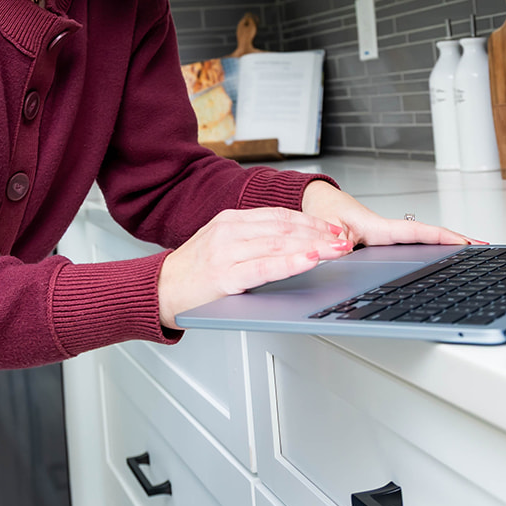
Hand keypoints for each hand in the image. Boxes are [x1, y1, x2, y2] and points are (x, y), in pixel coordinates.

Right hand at [158, 208, 353, 328]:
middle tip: (344, 240)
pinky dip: (289, 263)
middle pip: (284, 228)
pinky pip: (263, 267)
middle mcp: (229, 231)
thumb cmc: (194, 272)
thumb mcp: (221, 243)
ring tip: (336, 250)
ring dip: (313, 246)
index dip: (311, 221)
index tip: (334, 229)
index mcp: (230, 220)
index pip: (279, 216)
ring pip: (278, 244)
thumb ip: (252, 238)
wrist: (161, 290)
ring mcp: (226, 252)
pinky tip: (308, 261)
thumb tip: (292, 241)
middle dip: (319, 234)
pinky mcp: (224, 276)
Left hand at [300, 181, 483, 247]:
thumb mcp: (322, 228)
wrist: (314, 202)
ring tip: (473, 250)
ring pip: (420, 240)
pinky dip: (429, 247)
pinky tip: (443, 254)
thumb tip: (347, 252)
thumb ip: (331, 242)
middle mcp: (385, 230)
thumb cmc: (319, 211)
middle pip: (426, 236)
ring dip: (445, 244)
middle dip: (454, 241)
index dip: (439, 236)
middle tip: (482, 247)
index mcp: (376, 227)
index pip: (414, 232)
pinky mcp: (380, 242)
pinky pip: (409, 245)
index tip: (462, 241)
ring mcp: (384, 236)